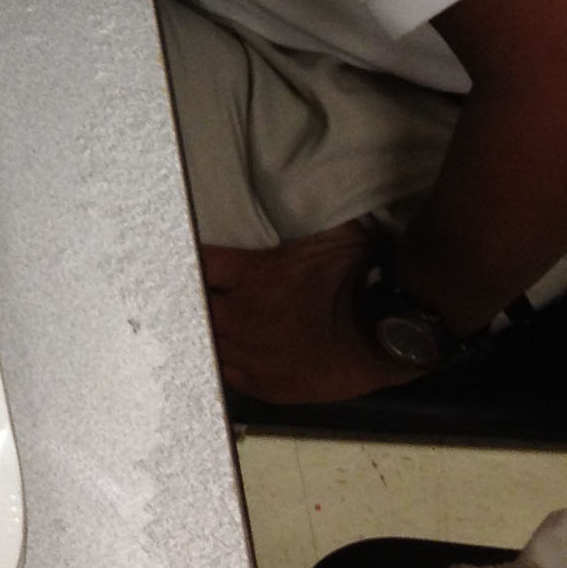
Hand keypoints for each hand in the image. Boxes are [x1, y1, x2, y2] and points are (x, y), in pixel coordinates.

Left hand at [201, 224, 412, 404]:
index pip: (199, 263)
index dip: (189, 261)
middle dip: (194, 300)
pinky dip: (224, 362)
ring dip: (207, 331)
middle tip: (192, 294)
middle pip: (195, 307)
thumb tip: (295, 182)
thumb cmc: (357, 279)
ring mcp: (253, 354)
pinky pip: (228, 375)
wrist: (384, 335)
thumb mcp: (329, 232)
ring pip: (208, 342)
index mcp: (252, 274)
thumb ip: (301, 212)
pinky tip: (226, 352)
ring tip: (209, 323)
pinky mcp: (267, 385)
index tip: (183, 258)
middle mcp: (244, 315)